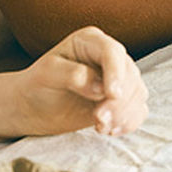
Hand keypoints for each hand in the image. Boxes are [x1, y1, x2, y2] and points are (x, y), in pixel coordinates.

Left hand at [0, 26, 147, 138]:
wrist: (33, 108)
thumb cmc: (37, 85)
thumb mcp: (46, 74)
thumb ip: (73, 75)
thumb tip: (100, 88)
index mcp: (90, 41)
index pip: (112, 51)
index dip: (116, 73)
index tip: (111, 95)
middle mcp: (108, 56)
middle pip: (130, 74)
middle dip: (118, 101)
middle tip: (99, 119)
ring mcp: (117, 78)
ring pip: (137, 93)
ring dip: (123, 113)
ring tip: (100, 126)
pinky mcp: (121, 100)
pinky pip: (138, 109)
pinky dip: (129, 122)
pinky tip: (109, 130)